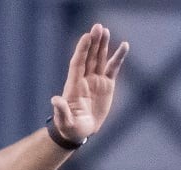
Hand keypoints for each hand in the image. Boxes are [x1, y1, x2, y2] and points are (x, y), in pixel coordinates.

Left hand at [51, 24, 128, 141]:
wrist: (80, 131)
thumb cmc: (70, 127)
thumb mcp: (65, 121)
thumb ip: (62, 110)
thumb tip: (55, 100)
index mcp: (74, 85)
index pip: (78, 63)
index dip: (82, 50)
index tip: (86, 36)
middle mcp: (85, 79)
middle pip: (90, 57)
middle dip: (93, 42)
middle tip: (98, 27)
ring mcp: (96, 81)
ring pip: (100, 59)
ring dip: (103, 45)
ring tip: (106, 30)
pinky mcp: (106, 85)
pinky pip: (113, 68)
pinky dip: (118, 57)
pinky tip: (124, 46)